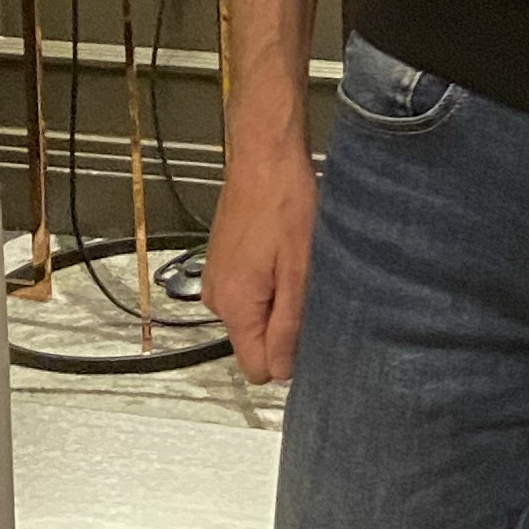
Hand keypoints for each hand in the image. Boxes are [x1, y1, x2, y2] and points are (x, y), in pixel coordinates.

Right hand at [203, 130, 318, 383]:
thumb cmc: (285, 204)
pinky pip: (249, 293)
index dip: (286, 359)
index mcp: (234, 307)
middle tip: (309, 289)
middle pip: (255, 342)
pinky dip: (269, 283)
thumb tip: (282, 372)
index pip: (256, 369)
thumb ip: (288, 326)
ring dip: (278, 302)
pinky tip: (284, 255)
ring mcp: (217, 279)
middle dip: (284, 328)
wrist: (264, 156)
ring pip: (254, 317)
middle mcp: (218, 299)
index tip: (310, 332)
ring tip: (298, 267)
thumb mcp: (299, 271)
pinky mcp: (223, 262)